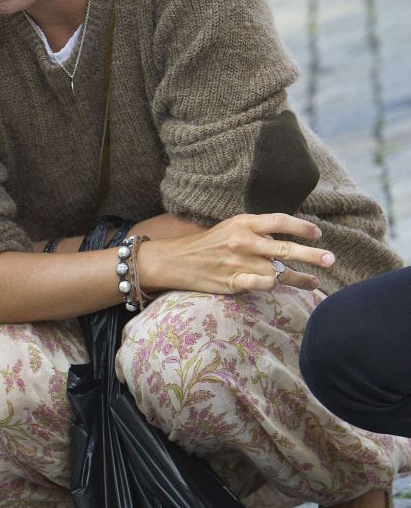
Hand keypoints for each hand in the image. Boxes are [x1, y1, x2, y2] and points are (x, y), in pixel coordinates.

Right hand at [140, 212, 332, 294]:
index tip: (318, 234)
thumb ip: (257, 231)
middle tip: (330, 260)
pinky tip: (281, 287)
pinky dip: (272, 285)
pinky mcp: (232, 281)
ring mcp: (239, 262)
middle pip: (285, 248)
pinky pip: (260, 284)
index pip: (280, 221)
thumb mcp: (231, 227)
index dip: (301, 227)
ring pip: (278, 270)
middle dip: (312, 255)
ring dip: (299, 278)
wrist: (176, 260)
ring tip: (315, 283)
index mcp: (244, 223)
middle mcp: (244, 241)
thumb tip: (284, 240)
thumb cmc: (207, 244)